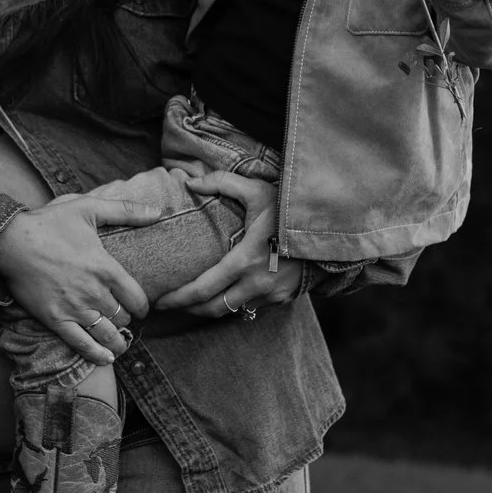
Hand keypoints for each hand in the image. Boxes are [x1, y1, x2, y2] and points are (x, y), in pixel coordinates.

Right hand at [0, 192, 166, 364]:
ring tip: (119, 343)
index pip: (137, 298)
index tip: (140, 307)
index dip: (143, 306)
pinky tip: (106, 360)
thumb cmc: (49, 223)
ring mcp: (75, 309)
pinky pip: (81, 345)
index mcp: (106, 269)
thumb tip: (157, 211)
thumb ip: (126, 210)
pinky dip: (97, 355)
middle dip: (125, 319)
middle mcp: (94, 293)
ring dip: (117, 341)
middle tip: (123, 319)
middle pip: (122, 317)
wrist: (10, 242)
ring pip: (106, 334)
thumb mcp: (88, 208)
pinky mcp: (55, 319)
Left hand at [152, 171, 300, 317]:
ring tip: (191, 303)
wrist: (333, 228)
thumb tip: (189, 182)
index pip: (202, 290)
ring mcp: (273, 294)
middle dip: (187, 310)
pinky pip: (252, 307)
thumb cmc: (292, 208)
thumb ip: (221, 182)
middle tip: (167, 306)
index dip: (177, 299)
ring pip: (233, 311)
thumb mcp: (256, 190)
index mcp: (245, 261)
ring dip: (210, 309)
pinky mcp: (284, 298)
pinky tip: (224, 295)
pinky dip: (235, 303)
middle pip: (213, 308)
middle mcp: (257, 284)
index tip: (158, 301)